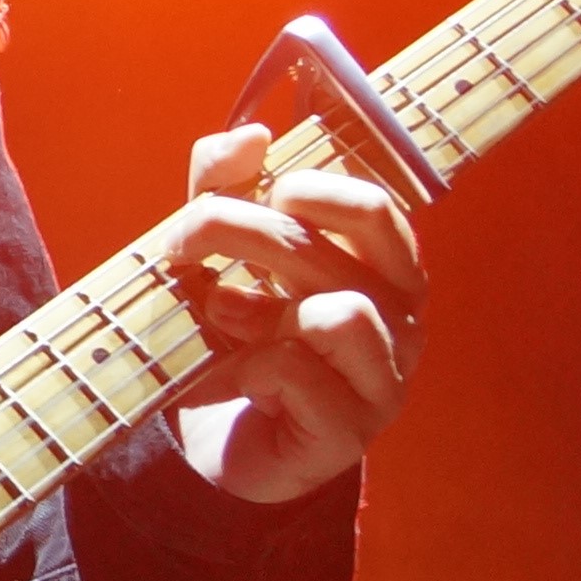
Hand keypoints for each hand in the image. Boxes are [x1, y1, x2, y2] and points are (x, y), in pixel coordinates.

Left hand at [157, 121, 424, 503]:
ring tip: (221, 319)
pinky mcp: (350, 433)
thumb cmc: (233, 338)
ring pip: (342, 313)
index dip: (304, 187)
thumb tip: (251, 134)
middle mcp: (401, 321)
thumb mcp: (219, 252)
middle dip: (240, 232)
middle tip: (180, 245)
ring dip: (256, 307)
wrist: (219, 446)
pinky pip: (300, 373)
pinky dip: (244, 367)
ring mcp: (385, 380)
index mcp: (383, 268)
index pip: (374, 207)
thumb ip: (224, 187)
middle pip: (331, 250)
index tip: (237, 197)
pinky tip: (226, 380)